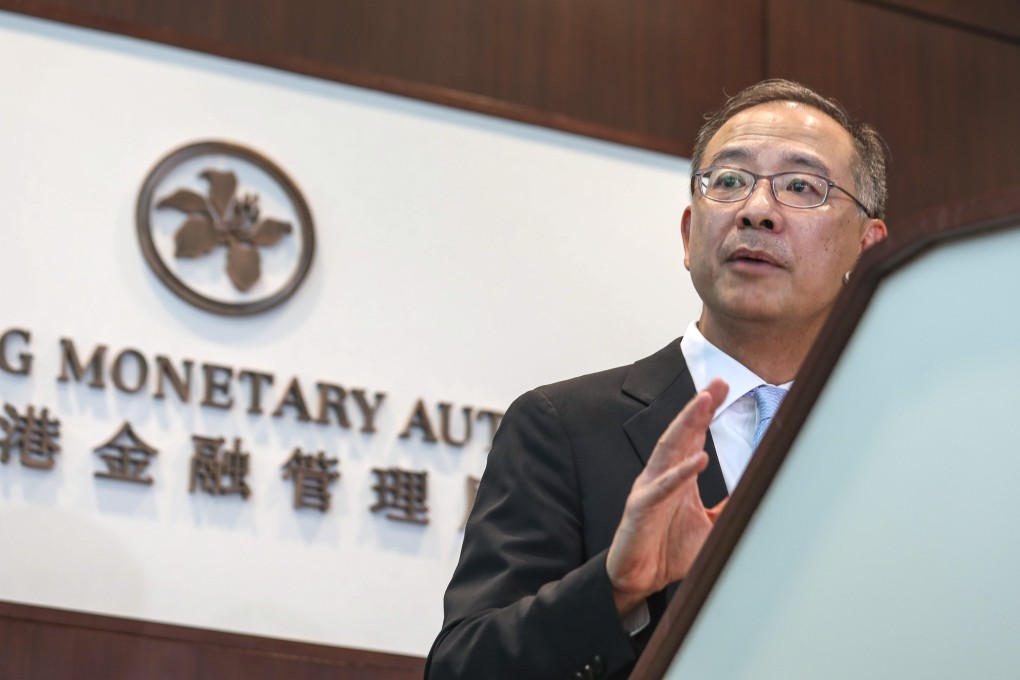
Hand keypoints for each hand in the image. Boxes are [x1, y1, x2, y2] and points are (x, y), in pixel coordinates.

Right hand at [606, 378, 728, 616]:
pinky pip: (662, 488)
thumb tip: (759, 492)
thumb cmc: (669, 550)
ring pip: (669, 449)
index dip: (706, 411)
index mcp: (677, 476)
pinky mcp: (641, 509)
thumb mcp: (710, 527)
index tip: (723, 386)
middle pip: (681, 433)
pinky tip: (699, 459)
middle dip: (699, 407)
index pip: (693, 436)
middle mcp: (662, 475)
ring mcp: (650, 489)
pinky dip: (681, 473)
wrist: (639, 578)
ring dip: (686, 424)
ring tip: (704, 402)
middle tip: (718, 382)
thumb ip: (729, 507)